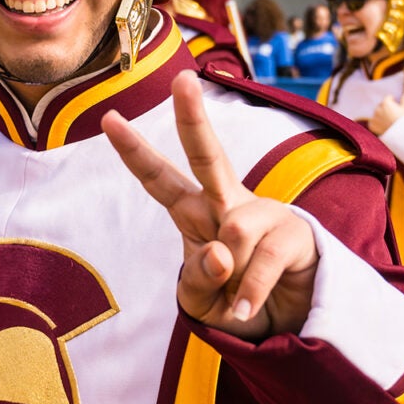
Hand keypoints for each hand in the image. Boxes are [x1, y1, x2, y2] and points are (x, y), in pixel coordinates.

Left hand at [103, 72, 318, 339]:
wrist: (290, 323)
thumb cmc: (236, 302)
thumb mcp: (201, 302)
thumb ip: (199, 280)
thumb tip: (220, 252)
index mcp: (195, 213)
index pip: (160, 180)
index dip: (135, 152)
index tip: (109, 118)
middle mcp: (228, 203)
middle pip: (207, 155)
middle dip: (194, 117)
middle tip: (183, 80)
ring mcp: (264, 213)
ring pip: (234, 231)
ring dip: (232, 278)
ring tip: (238, 297)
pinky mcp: (294, 231)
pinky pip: (262, 260)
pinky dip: (250, 294)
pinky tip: (248, 308)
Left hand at [368, 95, 403, 135]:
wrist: (401, 135)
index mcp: (386, 103)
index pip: (388, 98)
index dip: (392, 101)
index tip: (395, 104)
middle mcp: (378, 109)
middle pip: (381, 106)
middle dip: (385, 108)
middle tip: (392, 114)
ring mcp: (374, 118)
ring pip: (376, 114)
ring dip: (380, 115)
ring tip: (388, 121)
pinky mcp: (372, 126)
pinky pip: (373, 122)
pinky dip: (377, 123)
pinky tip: (383, 126)